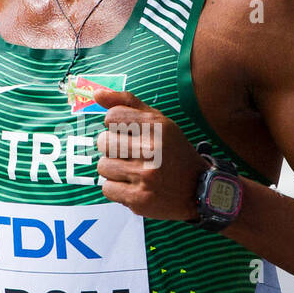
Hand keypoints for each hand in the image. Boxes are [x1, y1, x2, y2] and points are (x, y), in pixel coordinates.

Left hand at [93, 87, 206, 222]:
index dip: (115, 126)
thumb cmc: (172, 151)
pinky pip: (107, 188)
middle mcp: (151, 149)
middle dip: (112, 148)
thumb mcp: (158, 121)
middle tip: (130, 154)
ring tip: (133, 171)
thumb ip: (126, 103)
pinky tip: (134, 185)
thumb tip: (96, 93)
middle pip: (103, 142)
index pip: (111, 117)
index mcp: (156, 126)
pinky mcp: (139, 199)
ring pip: (102, 166)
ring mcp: (144, 176)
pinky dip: (117, 188)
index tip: (127, 133)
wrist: (198, 188)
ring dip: (114, 169)